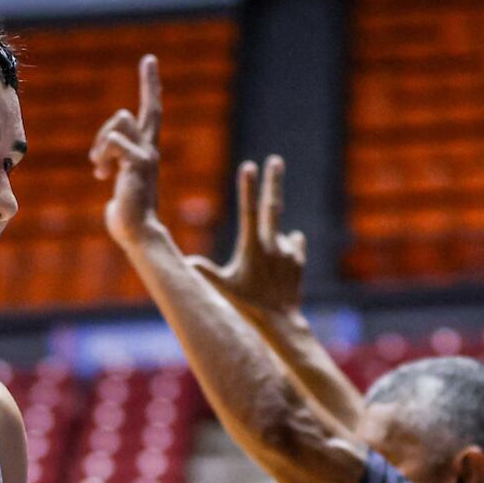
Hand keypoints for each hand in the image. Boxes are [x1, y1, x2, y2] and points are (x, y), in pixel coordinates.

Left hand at [90, 55, 163, 252]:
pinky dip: (102, 155)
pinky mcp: (138, 163)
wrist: (137, 233)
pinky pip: (113, 141)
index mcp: (145, 152)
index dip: (150, 87)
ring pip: (120, 120)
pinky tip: (102, 175)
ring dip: (101, 142)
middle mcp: (150, 149)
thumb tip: (109, 181)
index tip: (149, 61)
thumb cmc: (127, 218)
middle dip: (144, 90)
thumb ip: (116, 175)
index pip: (150, 114)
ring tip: (98, 168)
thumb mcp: (119, 189)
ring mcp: (147, 155)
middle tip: (145, 70)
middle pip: (145, 109)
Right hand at [193, 156, 306, 319]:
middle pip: (274, 206)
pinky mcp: (298, 260)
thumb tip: (184, 262)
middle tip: (275, 160)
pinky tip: (280, 256)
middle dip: (273, 181)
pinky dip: (286, 246)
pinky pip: (292, 245)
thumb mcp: (222, 289)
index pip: (249, 211)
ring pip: (278, 235)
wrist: (281, 322)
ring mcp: (289, 252)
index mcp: (253, 247)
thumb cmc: (248, 306)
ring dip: (270, 240)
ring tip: (262, 267)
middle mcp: (273, 245)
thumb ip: (204, 272)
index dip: (248, 188)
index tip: (249, 165)